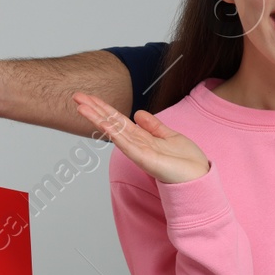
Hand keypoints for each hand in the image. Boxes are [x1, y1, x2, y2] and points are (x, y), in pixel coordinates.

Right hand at [73, 92, 209, 184]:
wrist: (199, 178)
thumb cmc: (187, 161)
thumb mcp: (169, 136)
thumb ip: (153, 126)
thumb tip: (138, 113)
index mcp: (142, 138)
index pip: (118, 119)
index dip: (104, 108)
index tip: (89, 97)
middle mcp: (136, 144)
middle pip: (111, 123)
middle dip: (94, 110)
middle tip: (76, 97)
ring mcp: (138, 151)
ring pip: (113, 131)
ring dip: (96, 118)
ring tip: (81, 106)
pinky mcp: (144, 159)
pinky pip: (125, 143)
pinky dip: (113, 132)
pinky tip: (102, 122)